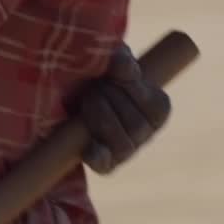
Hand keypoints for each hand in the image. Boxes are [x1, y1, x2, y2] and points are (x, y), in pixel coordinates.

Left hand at [79, 44, 171, 175]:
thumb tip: (124, 66)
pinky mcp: (104, 164)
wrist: (66, 87)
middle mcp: (146, 134)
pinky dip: (97, 157)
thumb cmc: (98, 71)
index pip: (156, 107)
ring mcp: (126, 152)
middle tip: (93, 87)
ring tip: (86, 101)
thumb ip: (121, 58)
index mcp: (157, 110)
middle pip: (137, 126)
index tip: (113, 75)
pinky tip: (89, 146)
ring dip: (100, 118)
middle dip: (110, 99)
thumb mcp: (112, 57)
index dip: (131, 88)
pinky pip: (105, 166)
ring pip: (124, 146)